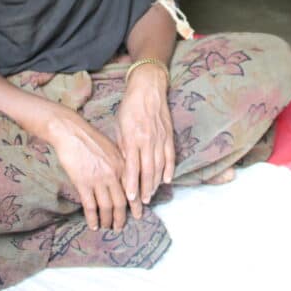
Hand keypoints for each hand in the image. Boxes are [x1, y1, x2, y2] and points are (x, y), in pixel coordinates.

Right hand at [46, 108, 128, 230]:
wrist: (71, 132)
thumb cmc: (90, 138)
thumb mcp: (111, 148)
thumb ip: (119, 163)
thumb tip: (124, 178)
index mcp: (121, 164)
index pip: (132, 189)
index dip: (135, 205)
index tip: (138, 214)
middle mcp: (112, 174)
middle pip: (121, 202)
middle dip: (121, 217)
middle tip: (120, 226)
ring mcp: (98, 180)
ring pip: (106, 207)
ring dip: (107, 220)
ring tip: (107, 227)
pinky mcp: (83, 183)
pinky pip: (90, 206)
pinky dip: (93, 218)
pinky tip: (93, 225)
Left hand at [117, 62, 173, 219]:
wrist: (148, 88)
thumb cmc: (130, 107)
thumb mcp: (119, 125)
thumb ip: (122, 146)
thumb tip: (123, 167)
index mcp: (132, 137)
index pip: (132, 166)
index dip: (132, 183)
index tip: (130, 197)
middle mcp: (147, 140)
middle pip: (147, 170)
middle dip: (145, 188)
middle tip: (142, 203)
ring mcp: (160, 138)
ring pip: (159, 166)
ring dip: (155, 183)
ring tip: (151, 195)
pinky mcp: (169, 135)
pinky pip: (170, 156)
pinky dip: (169, 169)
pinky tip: (167, 180)